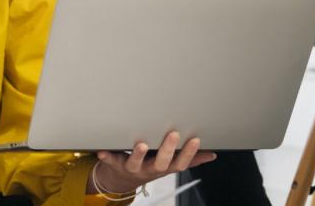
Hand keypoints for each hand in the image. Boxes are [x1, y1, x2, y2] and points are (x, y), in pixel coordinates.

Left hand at [91, 132, 216, 194]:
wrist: (120, 179)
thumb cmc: (148, 166)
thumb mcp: (170, 164)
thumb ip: (189, 159)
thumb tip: (211, 154)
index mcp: (164, 167)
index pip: (180, 163)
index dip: (189, 154)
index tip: (195, 139)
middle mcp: (149, 169)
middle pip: (160, 163)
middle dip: (167, 150)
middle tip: (173, 135)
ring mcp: (132, 167)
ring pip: (136, 163)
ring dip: (138, 154)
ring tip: (141, 144)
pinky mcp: (115, 163)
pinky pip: (110, 160)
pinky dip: (107, 156)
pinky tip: (103, 150)